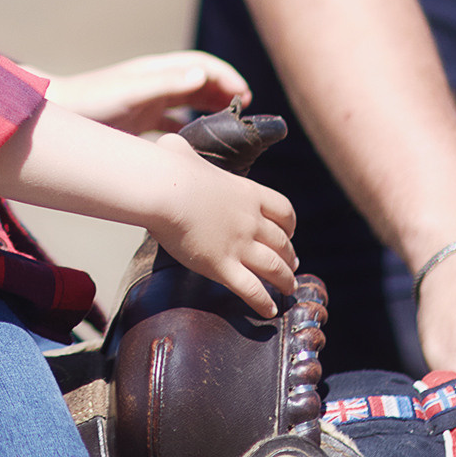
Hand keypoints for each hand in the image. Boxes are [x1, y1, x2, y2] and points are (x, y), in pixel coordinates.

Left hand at [43, 51, 250, 135]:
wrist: (57, 116)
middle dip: (224, 92)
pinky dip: (189, 130)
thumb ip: (166, 84)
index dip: (226, 76)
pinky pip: (172, 124)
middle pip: (199, 82)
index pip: (201, 66)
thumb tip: (204, 75)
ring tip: (229, 126)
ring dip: (210, 109)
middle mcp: (154, 84)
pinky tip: (198, 146)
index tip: (245, 96)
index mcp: (155, 71)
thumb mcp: (131, 93)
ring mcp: (146, 102)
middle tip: (244, 112)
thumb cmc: (90, 102)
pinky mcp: (137, 122)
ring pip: (188, 102)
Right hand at [145, 133, 297, 315]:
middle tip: (291, 265)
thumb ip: (182, 150)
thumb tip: (170, 145)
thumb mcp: (180, 150)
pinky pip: (251, 290)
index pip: (283, 210)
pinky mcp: (222, 266)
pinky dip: (262, 303)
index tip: (289, 233)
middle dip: (289, 256)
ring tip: (288, 288)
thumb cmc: (168, 168)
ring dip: (284, 280)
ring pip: (274, 268)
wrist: (164, 190)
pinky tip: (268, 311)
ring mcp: (239, 245)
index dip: (289, 225)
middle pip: (282, 242)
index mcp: (247, 193)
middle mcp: (251, 221)